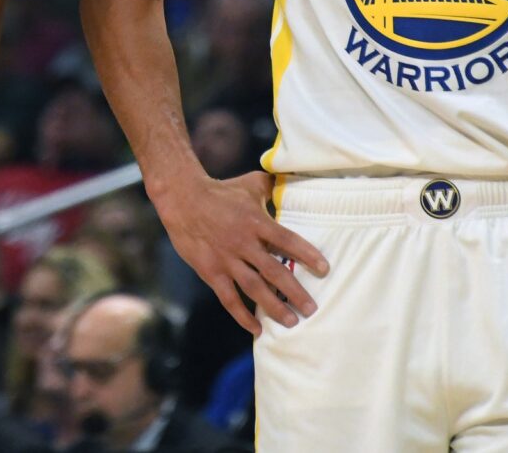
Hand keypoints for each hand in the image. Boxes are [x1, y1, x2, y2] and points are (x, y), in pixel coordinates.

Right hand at [153, 170, 327, 335]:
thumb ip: (272, 186)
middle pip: (274, 271)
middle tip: (312, 308)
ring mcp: (226, 259)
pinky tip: (256, 329)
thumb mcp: (250, 183)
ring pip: (254, 288)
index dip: (306, 254)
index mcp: (256, 221)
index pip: (287, 240)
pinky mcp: (211, 271)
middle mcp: (244, 243)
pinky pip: (229, 298)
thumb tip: (294, 179)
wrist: (183, 199)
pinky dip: (242, 315)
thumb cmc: (221, 191)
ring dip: (273, 307)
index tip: (324, 269)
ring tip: (291, 322)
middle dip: (295, 292)